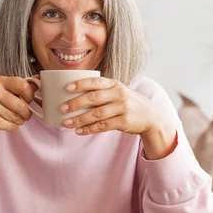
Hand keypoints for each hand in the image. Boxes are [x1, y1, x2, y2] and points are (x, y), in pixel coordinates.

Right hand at [0, 76, 38, 133]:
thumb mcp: (7, 89)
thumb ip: (23, 85)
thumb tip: (39, 77)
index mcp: (0, 81)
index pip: (23, 86)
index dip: (30, 95)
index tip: (28, 100)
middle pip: (22, 105)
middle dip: (26, 113)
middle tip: (23, 113)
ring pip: (17, 117)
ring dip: (19, 120)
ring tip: (13, 117)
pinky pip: (11, 125)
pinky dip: (12, 126)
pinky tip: (6, 122)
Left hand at [60, 76, 177, 158]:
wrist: (150, 115)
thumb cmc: (127, 102)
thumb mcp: (117, 91)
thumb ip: (101, 91)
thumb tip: (73, 95)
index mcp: (114, 84)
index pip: (95, 81)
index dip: (80, 84)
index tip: (66, 88)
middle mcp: (119, 94)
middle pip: (93, 98)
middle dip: (75, 103)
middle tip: (62, 108)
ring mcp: (122, 108)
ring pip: (96, 114)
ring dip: (79, 119)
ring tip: (66, 123)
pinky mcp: (124, 121)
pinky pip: (102, 126)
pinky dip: (89, 129)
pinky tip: (79, 131)